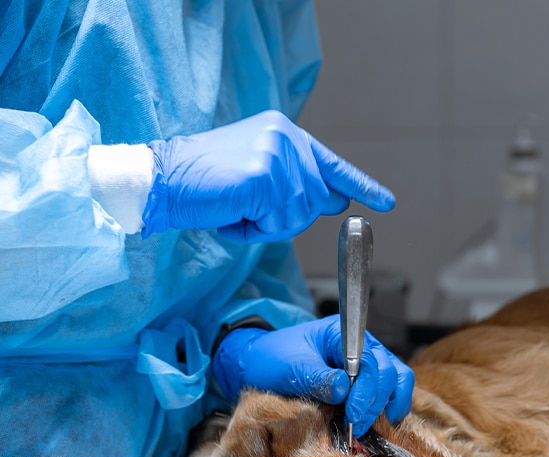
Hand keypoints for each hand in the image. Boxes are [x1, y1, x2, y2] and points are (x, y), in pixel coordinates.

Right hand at [143, 110, 394, 241]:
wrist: (161, 179)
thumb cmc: (203, 183)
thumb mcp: (257, 176)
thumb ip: (296, 183)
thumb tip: (337, 200)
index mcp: (284, 132)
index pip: (332, 164)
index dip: (361, 185)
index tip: (386, 201)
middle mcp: (285, 137)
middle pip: (314, 201)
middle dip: (283, 217)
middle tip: (247, 207)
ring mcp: (276, 155)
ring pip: (297, 216)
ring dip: (265, 225)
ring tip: (235, 206)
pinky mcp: (264, 176)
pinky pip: (276, 223)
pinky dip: (252, 229)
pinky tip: (230, 212)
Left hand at [212, 317, 413, 434]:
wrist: (259, 366)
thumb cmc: (272, 360)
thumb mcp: (289, 367)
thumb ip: (317, 376)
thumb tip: (344, 389)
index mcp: (344, 335)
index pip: (372, 361)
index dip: (367, 391)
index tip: (352, 415)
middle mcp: (363, 347)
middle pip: (390, 374)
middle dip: (374, 404)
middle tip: (354, 427)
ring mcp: (368, 365)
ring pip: (397, 384)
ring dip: (386, 408)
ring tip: (363, 427)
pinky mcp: (367, 383)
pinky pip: (391, 395)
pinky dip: (387, 411)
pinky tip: (372, 425)